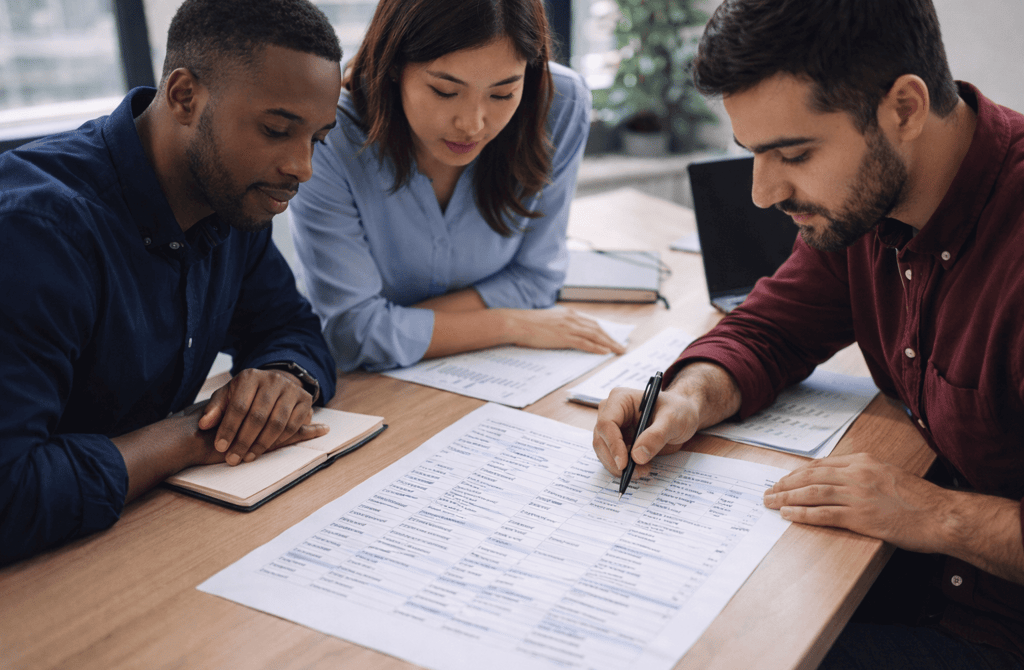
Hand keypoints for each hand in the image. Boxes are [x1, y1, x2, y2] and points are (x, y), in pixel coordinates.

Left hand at [198, 368, 326, 465]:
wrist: (274, 384)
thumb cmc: (246, 394)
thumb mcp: (227, 396)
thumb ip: (215, 409)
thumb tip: (204, 425)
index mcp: (250, 377)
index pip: (239, 406)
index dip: (229, 428)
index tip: (220, 447)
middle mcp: (273, 380)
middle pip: (258, 416)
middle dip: (244, 441)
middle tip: (233, 458)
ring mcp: (291, 389)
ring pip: (276, 423)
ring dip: (261, 444)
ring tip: (247, 457)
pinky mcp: (305, 400)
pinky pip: (293, 426)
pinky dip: (279, 440)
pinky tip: (266, 449)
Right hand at [507, 308, 625, 354]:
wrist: (517, 323)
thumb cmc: (528, 324)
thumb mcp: (548, 321)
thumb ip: (559, 324)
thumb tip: (563, 332)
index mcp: (567, 314)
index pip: (591, 322)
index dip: (603, 331)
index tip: (611, 337)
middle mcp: (571, 318)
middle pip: (597, 328)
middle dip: (611, 338)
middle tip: (620, 346)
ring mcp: (568, 327)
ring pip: (595, 335)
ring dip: (609, 343)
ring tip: (618, 350)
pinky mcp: (564, 337)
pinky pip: (585, 343)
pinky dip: (597, 347)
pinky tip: (604, 352)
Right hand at [592, 385, 700, 477]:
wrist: (682, 415)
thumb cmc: (678, 410)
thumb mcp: (673, 420)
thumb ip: (656, 436)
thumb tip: (637, 456)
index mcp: (620, 399)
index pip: (606, 423)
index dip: (613, 445)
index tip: (624, 464)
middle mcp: (611, 412)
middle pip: (601, 440)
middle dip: (616, 460)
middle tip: (637, 473)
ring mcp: (612, 428)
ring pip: (603, 452)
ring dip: (619, 467)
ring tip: (643, 470)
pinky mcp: (617, 441)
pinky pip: (612, 457)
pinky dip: (623, 468)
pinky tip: (640, 468)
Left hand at [763, 453, 951, 552]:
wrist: (941, 515)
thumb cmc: (919, 499)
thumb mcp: (889, 475)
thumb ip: (864, 475)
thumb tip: (840, 482)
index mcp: (863, 462)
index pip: (821, 466)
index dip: (798, 473)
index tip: (784, 479)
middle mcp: (857, 474)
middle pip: (811, 477)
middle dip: (785, 484)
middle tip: (768, 491)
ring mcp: (857, 495)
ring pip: (811, 493)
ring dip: (786, 498)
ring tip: (770, 502)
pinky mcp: (860, 516)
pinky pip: (823, 514)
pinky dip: (802, 513)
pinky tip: (788, 514)